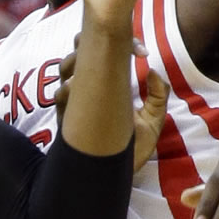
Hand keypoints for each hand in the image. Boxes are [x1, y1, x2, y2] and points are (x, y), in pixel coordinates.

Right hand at [56, 37, 168, 170]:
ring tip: (95, 62)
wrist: (116, 176)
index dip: (124, 44)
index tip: (143, 52)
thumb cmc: (131, 148)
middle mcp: (88, 87)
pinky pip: (61, 97)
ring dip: (78, 60)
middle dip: (92, 42)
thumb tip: (154, 72)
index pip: (106, 52)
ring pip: (66, 68)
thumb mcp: (152, 122)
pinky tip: (80, 87)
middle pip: (79, 50)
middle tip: (116, 48)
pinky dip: (68, 89)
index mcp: (108, 83)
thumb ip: (157, 97)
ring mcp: (75, 101)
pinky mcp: (66, 118)